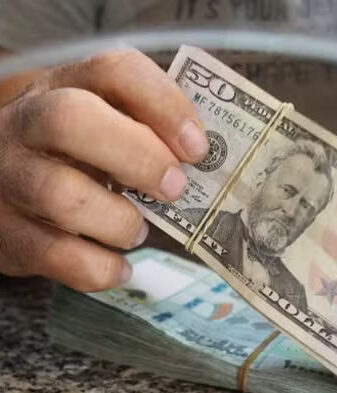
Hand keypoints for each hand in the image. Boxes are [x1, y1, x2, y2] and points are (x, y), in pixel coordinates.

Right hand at [0, 50, 208, 289]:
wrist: (5, 186)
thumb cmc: (77, 157)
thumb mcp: (106, 127)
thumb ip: (148, 132)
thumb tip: (208, 164)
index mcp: (67, 86)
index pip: (115, 72)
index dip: (165, 106)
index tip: (198, 149)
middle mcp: (26, 122)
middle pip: (71, 120)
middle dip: (138, 157)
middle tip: (174, 189)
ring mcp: (8, 176)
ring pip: (59, 194)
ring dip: (118, 221)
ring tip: (136, 232)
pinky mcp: (5, 232)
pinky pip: (52, 254)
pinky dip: (98, 268)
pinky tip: (119, 267)